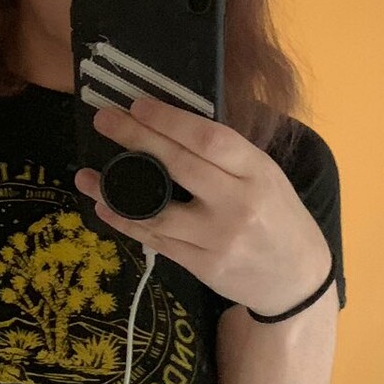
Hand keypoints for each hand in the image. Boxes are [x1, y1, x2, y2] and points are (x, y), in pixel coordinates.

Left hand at [77, 95, 331, 316]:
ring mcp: (219, 238)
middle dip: (136, 139)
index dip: (170, 120)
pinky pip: (157, 240)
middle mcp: (239, 204)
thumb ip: (227, 157)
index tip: (138, 105)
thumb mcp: (266, 177)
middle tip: (104, 120)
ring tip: (85, 175)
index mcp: (257, 171)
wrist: (297, 278)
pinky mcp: (204, 266)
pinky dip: (126, 223)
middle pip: (179, 166)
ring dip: (115, 191)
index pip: (209, 139)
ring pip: (158, 210)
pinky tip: (104, 208)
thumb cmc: (277, 216)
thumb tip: (171, 125)